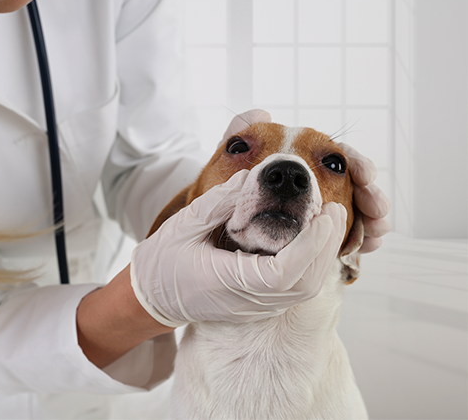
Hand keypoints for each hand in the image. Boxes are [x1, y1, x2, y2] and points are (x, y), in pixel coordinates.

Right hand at [130, 170, 346, 326]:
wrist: (150, 295)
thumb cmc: (163, 260)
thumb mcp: (185, 223)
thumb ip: (219, 201)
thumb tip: (252, 177)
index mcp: (228, 284)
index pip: (285, 273)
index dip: (311, 245)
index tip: (324, 215)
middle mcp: (247, 302)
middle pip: (305, 285)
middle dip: (326, 247)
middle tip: (334, 209)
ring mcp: (254, 308)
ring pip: (304, 290)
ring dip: (322, 256)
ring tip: (327, 220)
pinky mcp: (258, 306)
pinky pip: (294, 290)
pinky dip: (310, 264)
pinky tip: (311, 238)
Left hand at [221, 109, 390, 252]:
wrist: (213, 224)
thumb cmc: (224, 190)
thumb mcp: (228, 161)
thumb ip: (241, 136)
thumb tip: (261, 113)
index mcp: (302, 160)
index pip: (337, 155)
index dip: (357, 162)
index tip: (364, 174)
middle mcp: (316, 184)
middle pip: (355, 185)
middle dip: (372, 196)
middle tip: (376, 208)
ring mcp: (319, 211)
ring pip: (355, 213)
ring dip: (371, 220)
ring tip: (375, 231)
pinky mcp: (317, 237)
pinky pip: (343, 238)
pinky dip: (359, 240)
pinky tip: (364, 246)